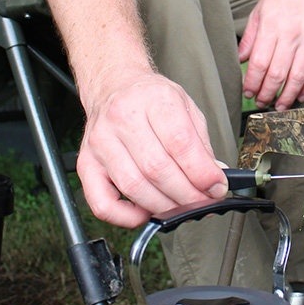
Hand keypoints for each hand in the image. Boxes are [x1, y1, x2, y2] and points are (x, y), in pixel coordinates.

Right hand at [76, 72, 228, 226]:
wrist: (114, 86)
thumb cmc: (151, 99)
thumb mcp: (186, 107)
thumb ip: (201, 144)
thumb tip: (213, 180)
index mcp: (154, 99)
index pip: (180, 143)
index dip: (202, 173)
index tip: (217, 187)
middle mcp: (122, 118)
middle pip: (157, 169)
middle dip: (188, 195)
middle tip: (203, 202)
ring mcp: (101, 143)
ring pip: (134, 187)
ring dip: (164, 207)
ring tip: (182, 208)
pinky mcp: (86, 164)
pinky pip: (102, 204)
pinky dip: (126, 217)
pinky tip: (145, 212)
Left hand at [238, 0, 303, 110]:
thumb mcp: (258, 12)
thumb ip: (250, 38)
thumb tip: (239, 60)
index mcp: (272, 28)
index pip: (260, 63)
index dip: (252, 82)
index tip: (247, 92)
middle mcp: (291, 36)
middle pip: (278, 74)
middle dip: (267, 94)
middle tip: (261, 103)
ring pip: (298, 77)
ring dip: (288, 96)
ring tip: (279, 106)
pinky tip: (301, 95)